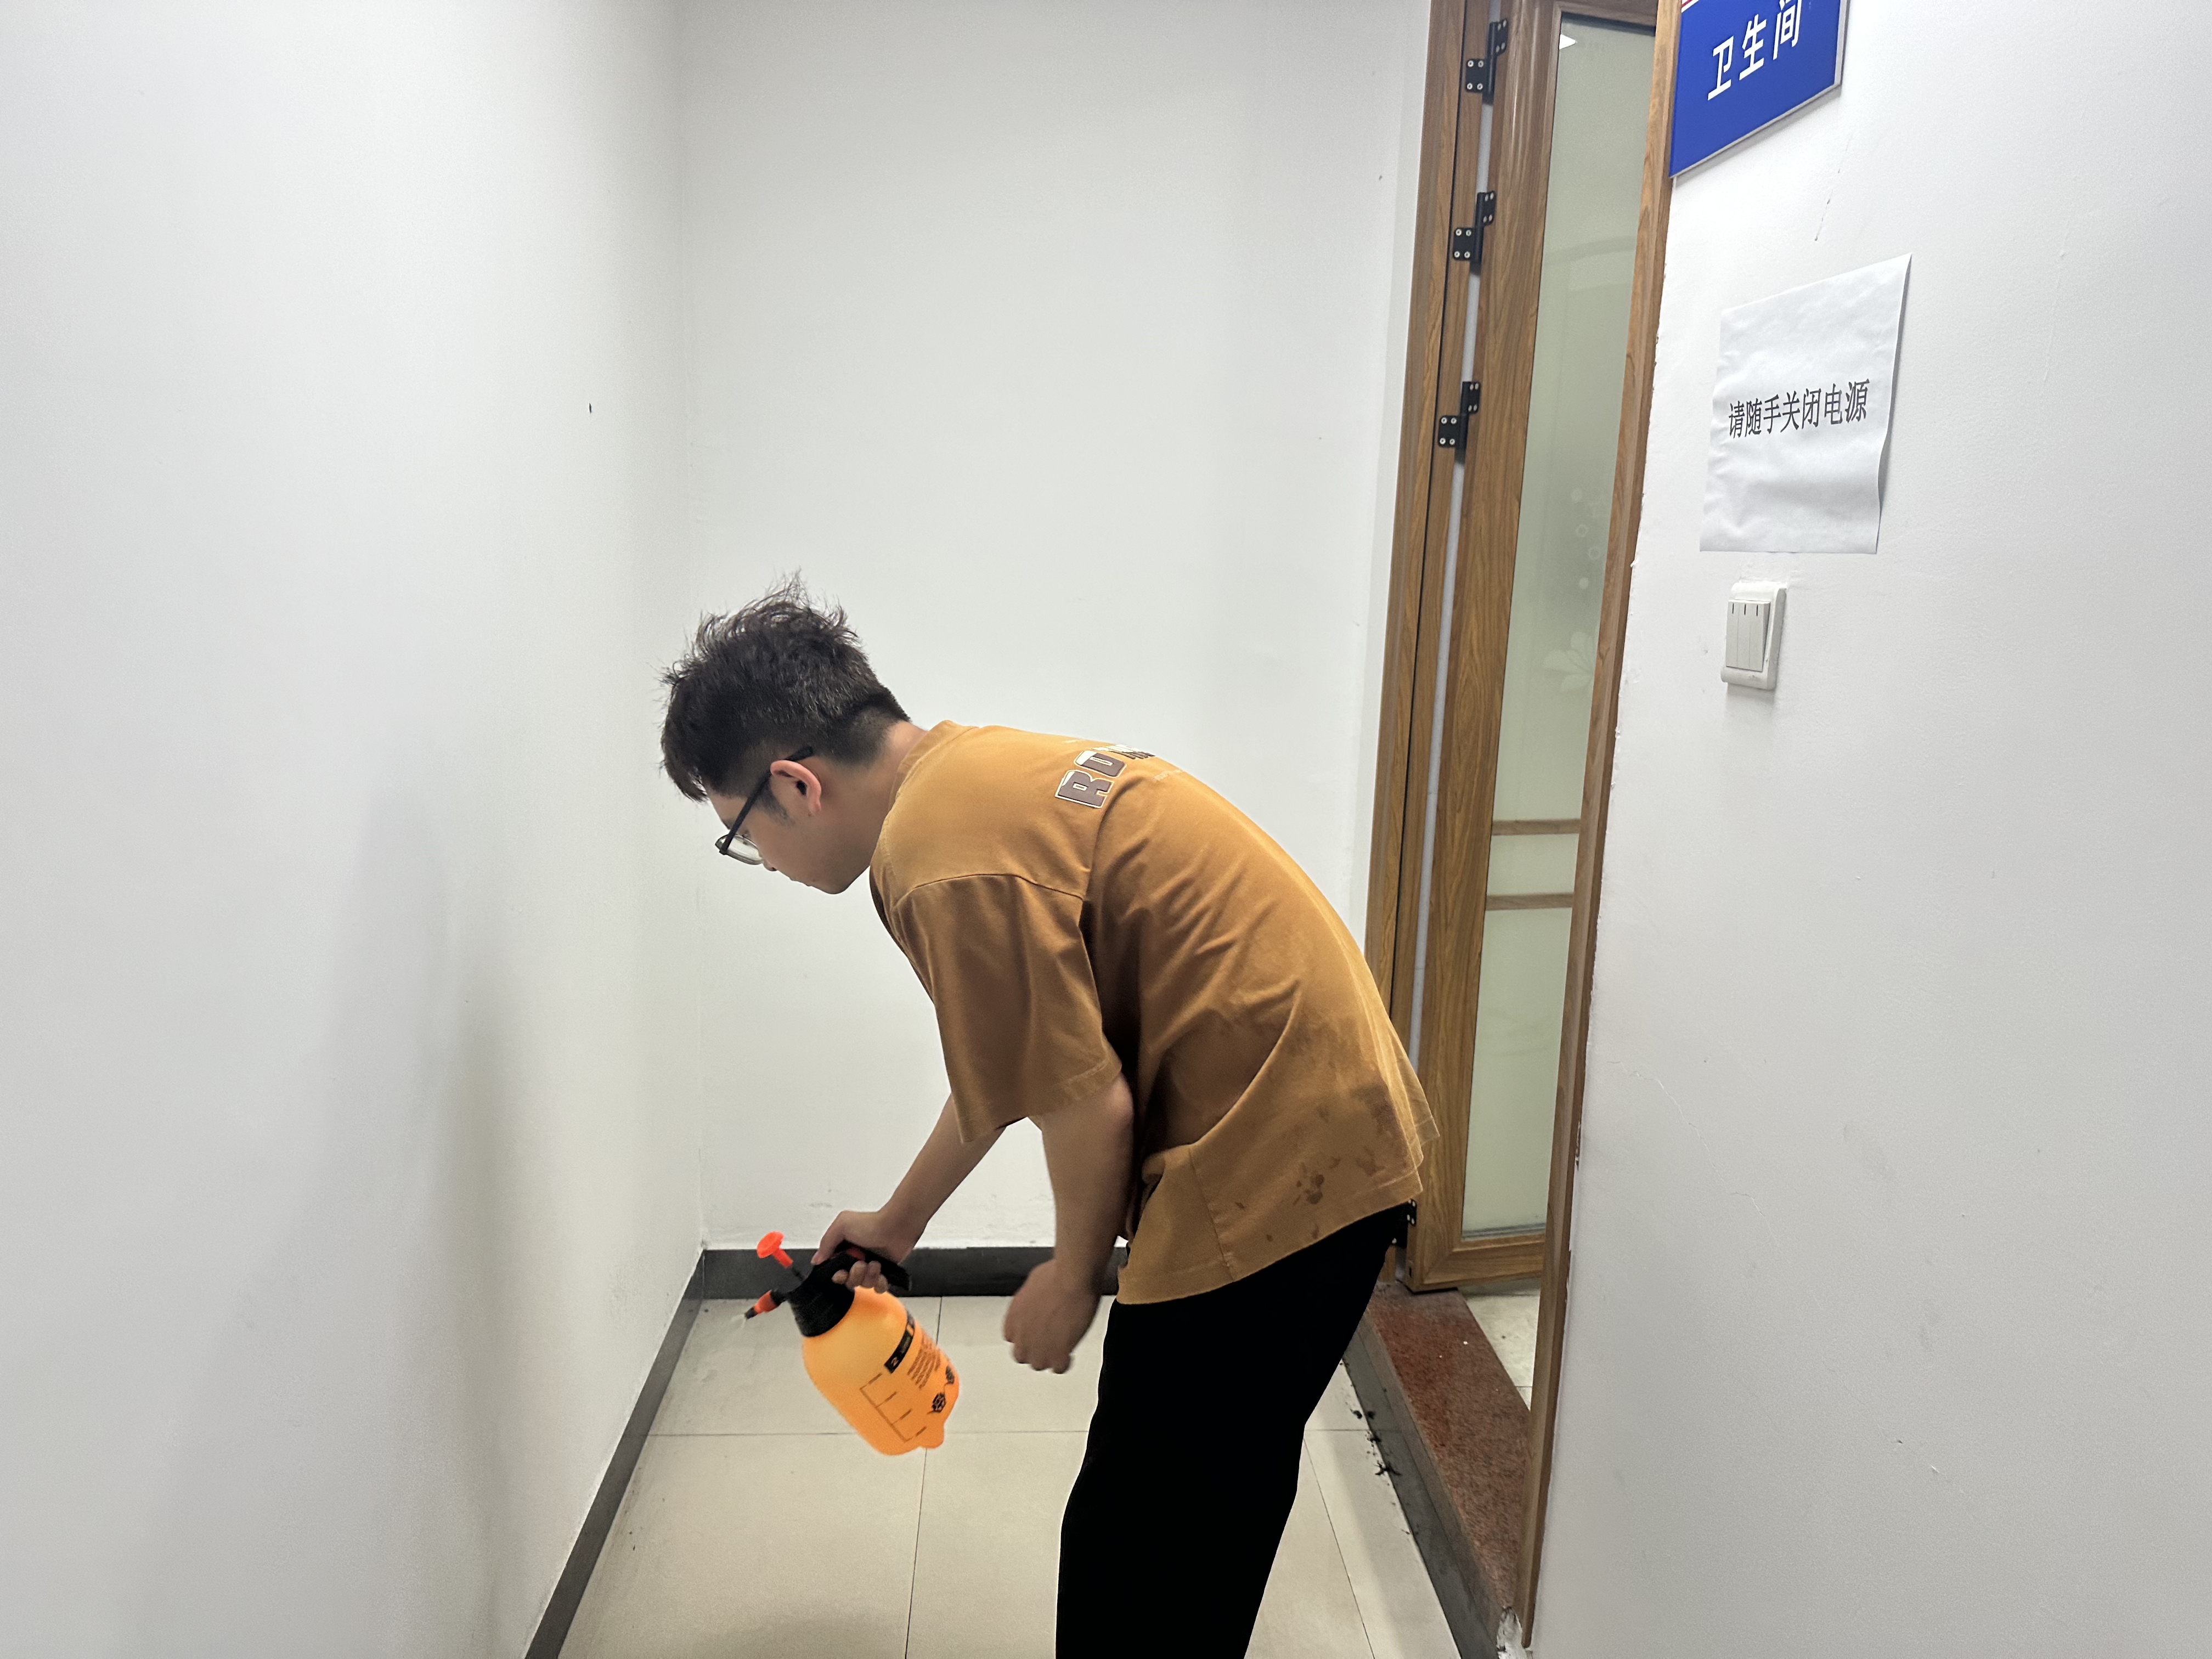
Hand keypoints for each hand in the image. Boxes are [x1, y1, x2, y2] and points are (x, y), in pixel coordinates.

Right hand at [816, 1208, 918, 1292]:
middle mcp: (856, 1258)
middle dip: (854, 1275)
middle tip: (860, 1264)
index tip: (842, 1271)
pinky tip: (881, 1271)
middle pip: (848, 1281)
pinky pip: (878, 1288)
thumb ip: (826, 1242)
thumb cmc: (872, 1223)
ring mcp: (870, 1266)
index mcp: (844, 1249)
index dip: (837, 1275)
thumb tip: (817, 1260)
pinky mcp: (884, 1272)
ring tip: (875, 1263)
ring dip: (868, 1276)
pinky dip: (880, 1282)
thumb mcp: (842, 1225)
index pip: (834, 1271)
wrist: (897, 1226)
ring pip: (863, 1285)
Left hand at [1003, 1258, 1100, 1373]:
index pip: (1012, 1338)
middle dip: (1035, 1349)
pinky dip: (1065, 1362)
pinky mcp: (1057, 1355)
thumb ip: (1031, 1300)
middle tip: (1050, 1340)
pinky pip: (1059, 1368)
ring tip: (1061, 1347)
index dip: (1026, 1335)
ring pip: (1039, 1364)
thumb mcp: (1034, 1283)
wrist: (1071, 1279)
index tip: (1035, 1332)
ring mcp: (1038, 1349)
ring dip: (1049, 1357)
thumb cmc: (1056, 1275)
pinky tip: (1071, 1353)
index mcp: (1012, 1318)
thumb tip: (1040, 1299)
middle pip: (1023, 1355)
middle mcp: (1021, 1337)